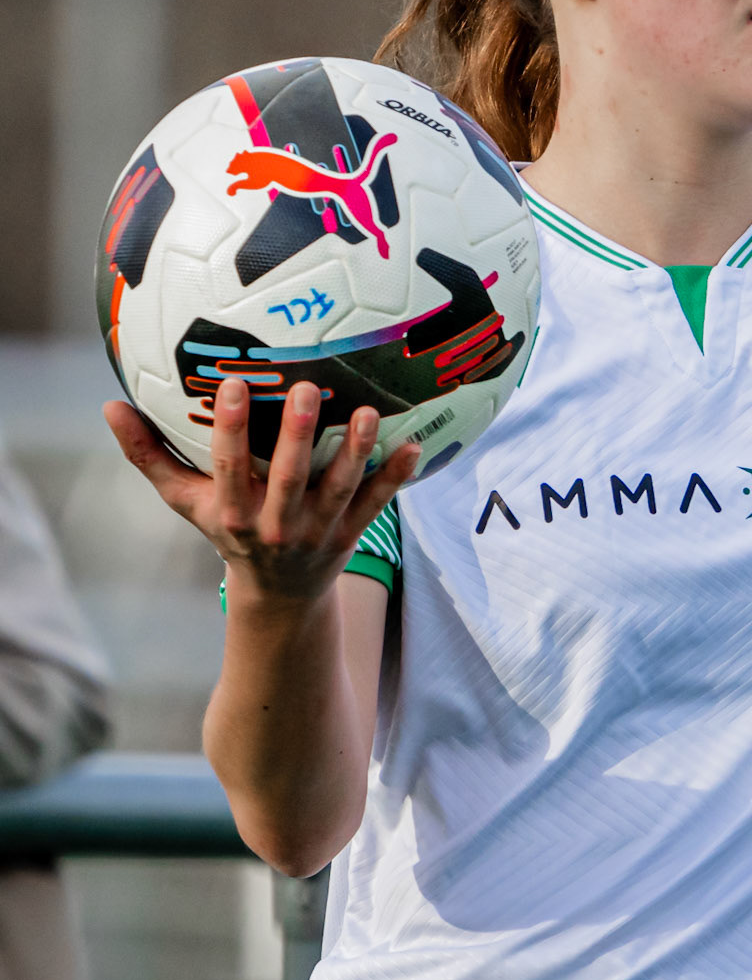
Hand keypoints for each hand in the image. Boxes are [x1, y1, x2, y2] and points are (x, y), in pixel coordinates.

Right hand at [104, 377, 418, 603]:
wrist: (278, 594)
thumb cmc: (226, 529)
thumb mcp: (184, 499)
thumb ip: (149, 455)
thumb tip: (110, 407)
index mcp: (233, 512)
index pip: (227, 467)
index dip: (228, 429)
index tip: (231, 384)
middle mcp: (276, 524)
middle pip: (288, 477)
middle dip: (297, 436)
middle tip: (306, 388)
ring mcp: (317, 531)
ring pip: (338, 489)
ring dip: (355, 452)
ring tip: (368, 412)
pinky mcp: (351, 534)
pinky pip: (377, 503)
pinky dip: (395, 477)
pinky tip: (414, 445)